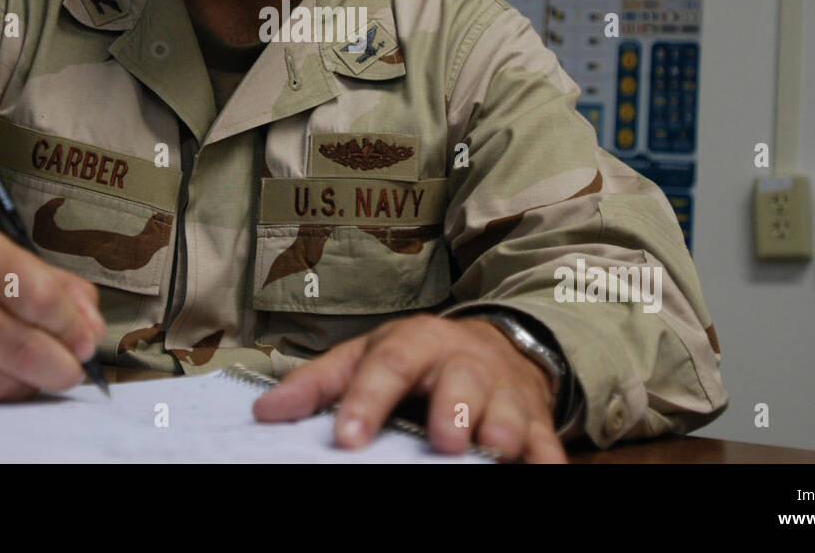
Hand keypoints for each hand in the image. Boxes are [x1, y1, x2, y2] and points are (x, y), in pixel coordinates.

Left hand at [252, 313, 566, 462]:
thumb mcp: (365, 356)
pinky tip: (543, 472)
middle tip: (443, 439)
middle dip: (454, 409)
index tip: (347, 437)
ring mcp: (504, 391)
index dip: (367, 400)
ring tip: (494, 449)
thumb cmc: (415, 359)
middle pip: (461, 379)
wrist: (493, 344)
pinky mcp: (536, 420)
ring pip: (508, 408)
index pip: (388, 365)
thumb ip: (319, 384)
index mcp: (415, 342)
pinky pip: (548, 443)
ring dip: (503, 429)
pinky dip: (547, 460)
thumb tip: (266, 412)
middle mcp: (463, 362)